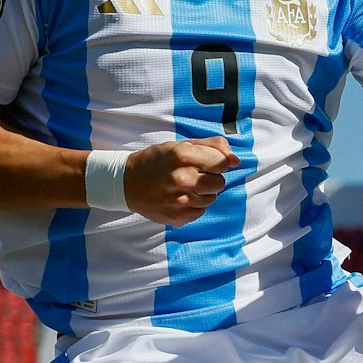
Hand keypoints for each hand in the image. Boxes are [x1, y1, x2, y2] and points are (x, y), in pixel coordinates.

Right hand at [122, 137, 237, 225]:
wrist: (126, 184)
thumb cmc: (158, 161)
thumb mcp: (182, 145)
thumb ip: (213, 146)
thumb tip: (236, 160)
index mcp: (183, 156)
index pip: (223, 163)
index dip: (217, 163)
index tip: (205, 163)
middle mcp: (182, 179)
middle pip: (220, 182)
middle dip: (210, 178)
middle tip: (193, 175)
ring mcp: (179, 200)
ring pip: (211, 198)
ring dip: (202, 192)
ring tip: (184, 187)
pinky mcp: (177, 217)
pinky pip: (200, 211)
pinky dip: (193, 205)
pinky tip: (178, 198)